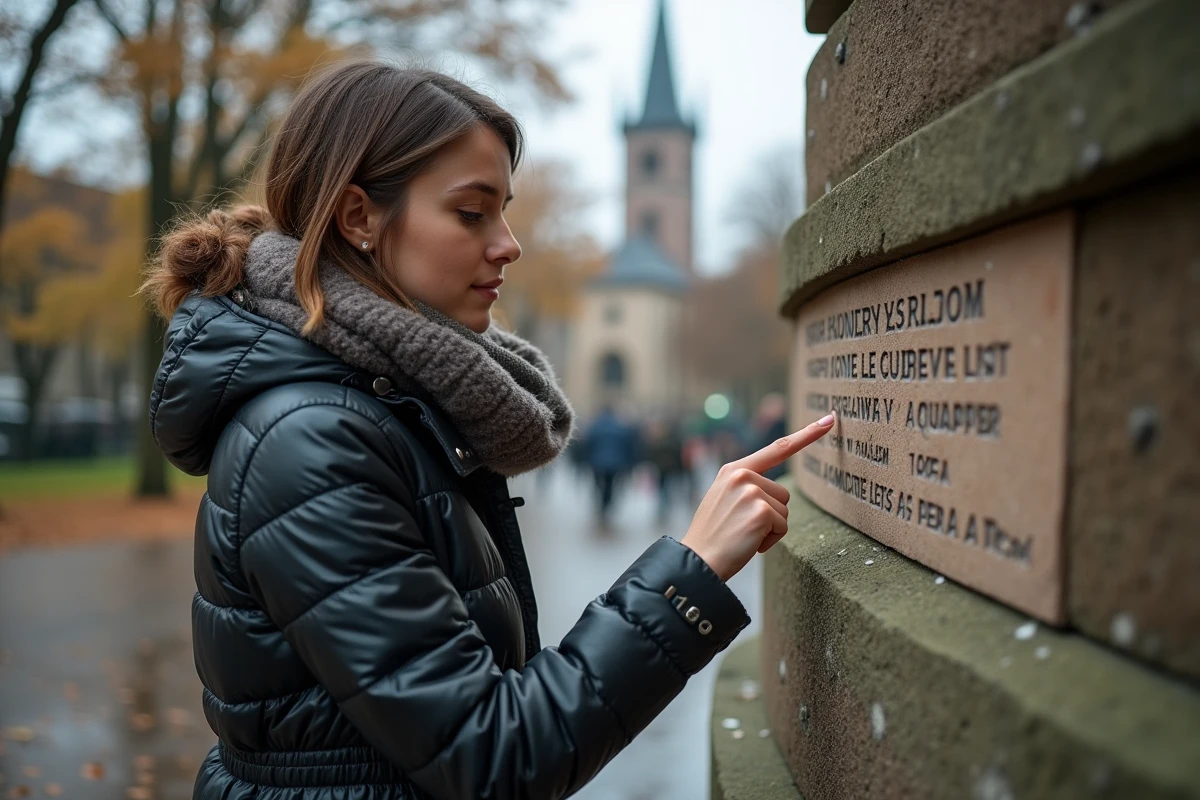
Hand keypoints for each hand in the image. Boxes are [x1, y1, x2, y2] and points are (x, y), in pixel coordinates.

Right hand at [681, 414, 834, 580]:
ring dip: (770, 529)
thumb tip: (775, 494)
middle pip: (783, 493)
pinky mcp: (761, 511)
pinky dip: (770, 540)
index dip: (806, 435)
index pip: (776, 449)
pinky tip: (749, 543)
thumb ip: (746, 487)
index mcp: (733, 470)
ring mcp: (751, 491)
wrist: (697, 561)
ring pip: (785, 511)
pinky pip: (782, 527)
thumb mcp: (724, 499)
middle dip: (770, 515)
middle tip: (742, 527)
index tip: (829, 420)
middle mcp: (742, 475)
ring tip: (743, 535)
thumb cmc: (713, 536)